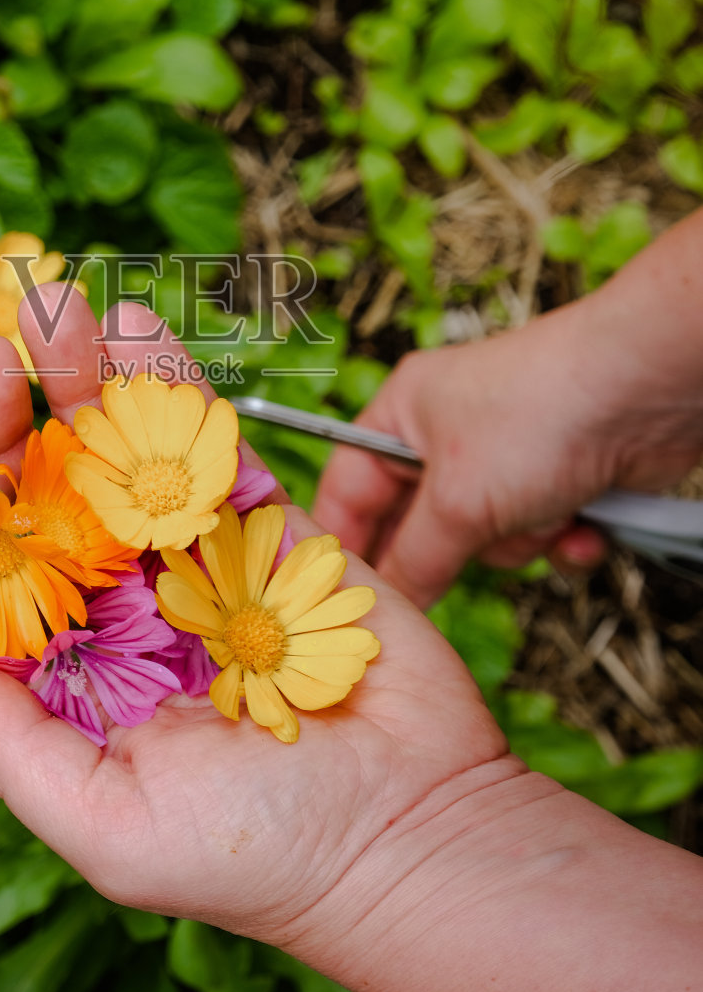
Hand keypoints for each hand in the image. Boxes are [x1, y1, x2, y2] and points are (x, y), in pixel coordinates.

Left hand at [0, 285, 508, 964]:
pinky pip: (214, 446)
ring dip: (84, 379)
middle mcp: (119, 609)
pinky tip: (138, 329)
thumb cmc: (258, 857)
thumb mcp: (107, 825)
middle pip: (41, 497)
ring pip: (122, 454)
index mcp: (65, 677)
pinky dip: (176, 386)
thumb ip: (10, 745)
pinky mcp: (270, 529)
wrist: (413, 832)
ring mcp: (193, 561)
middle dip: (6, 422)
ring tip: (54, 308)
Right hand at [314, 295, 702, 608]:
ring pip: (487, 540)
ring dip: (520, 542)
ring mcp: (506, 456)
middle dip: (457, 546)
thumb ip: (416, 561)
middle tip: (466, 558)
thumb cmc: (539, 413)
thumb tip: (390, 604)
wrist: (648, 388)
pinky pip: (538, 535)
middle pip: (422, 524)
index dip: (345, 542)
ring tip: (545, 514)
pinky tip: (584, 524)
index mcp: (402, 413)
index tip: (342, 595)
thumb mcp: (458, 502)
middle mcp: (448, 432)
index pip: (348, 488)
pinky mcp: (558, 477)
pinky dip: (561, 539)